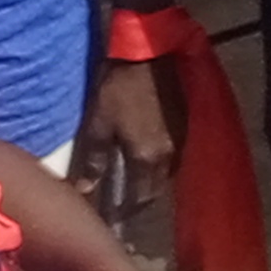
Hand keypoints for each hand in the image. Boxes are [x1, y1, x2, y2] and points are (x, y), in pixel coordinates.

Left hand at [72, 57, 181, 241]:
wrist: (148, 54)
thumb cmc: (118, 89)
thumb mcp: (98, 125)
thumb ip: (93, 161)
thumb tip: (85, 190)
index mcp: (148, 158)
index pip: (141, 198)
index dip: (126, 211)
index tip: (112, 216)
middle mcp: (170, 156)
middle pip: (157, 189)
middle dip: (140, 198)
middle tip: (121, 200)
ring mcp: (182, 140)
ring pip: (167, 173)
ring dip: (151, 181)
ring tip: (133, 180)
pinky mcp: (185, 125)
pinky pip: (173, 156)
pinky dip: (159, 163)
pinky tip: (146, 156)